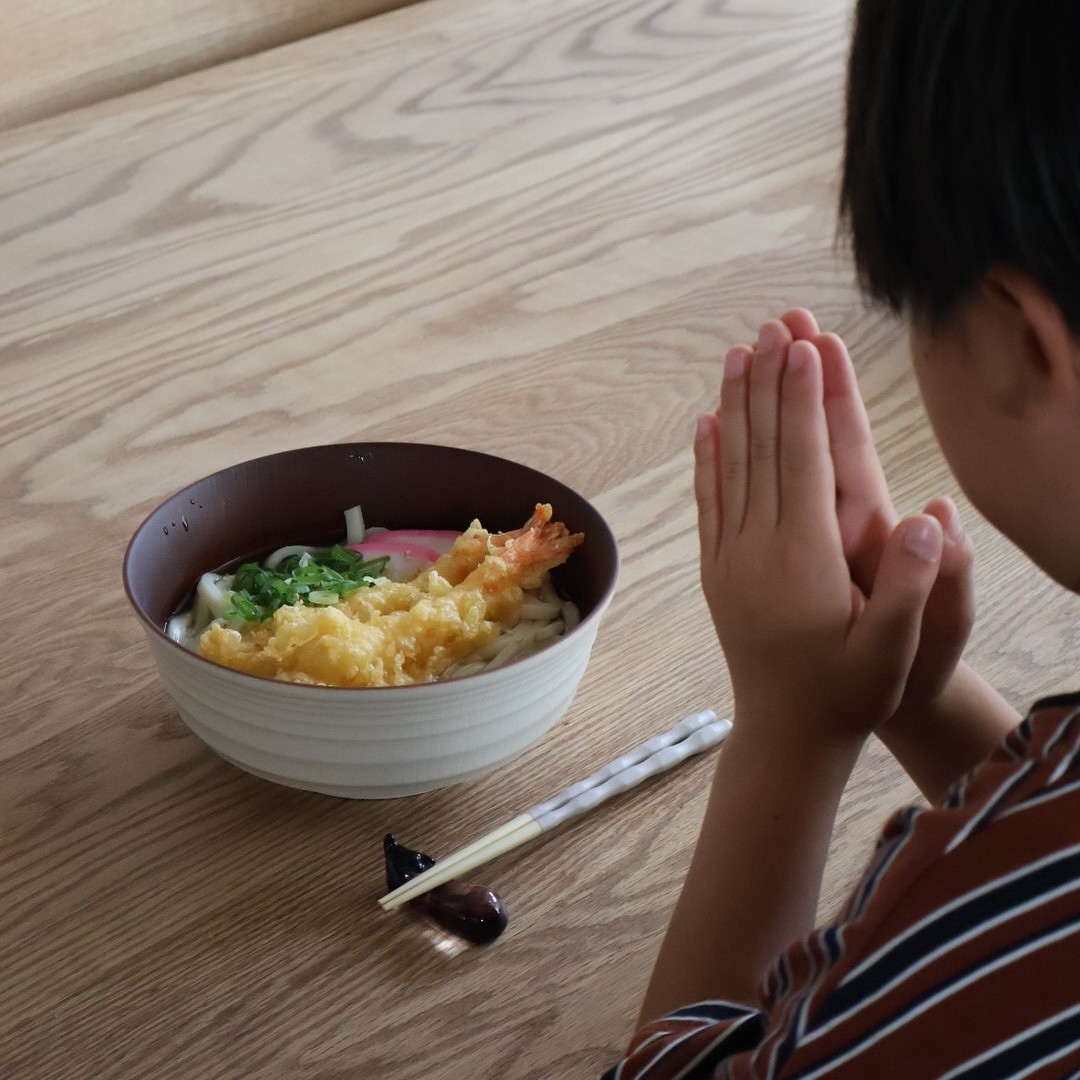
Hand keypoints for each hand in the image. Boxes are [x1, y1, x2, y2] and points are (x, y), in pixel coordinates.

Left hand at [694, 320, 944, 742]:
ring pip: (729, 466)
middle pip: (760, 449)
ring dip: (734, 407)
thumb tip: (928, 517)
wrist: (785, 735)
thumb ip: (912, 587)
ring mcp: (730, 558)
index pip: (801, 461)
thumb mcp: (893, 652)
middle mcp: (757, 548)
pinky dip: (707, 459)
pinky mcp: (717, 571)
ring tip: (736, 355)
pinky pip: (709, 502)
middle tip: (769, 326)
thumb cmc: (848, 693)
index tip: (802, 346)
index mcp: (803, 558)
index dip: (801, 400)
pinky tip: (706, 425)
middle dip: (765, 384)